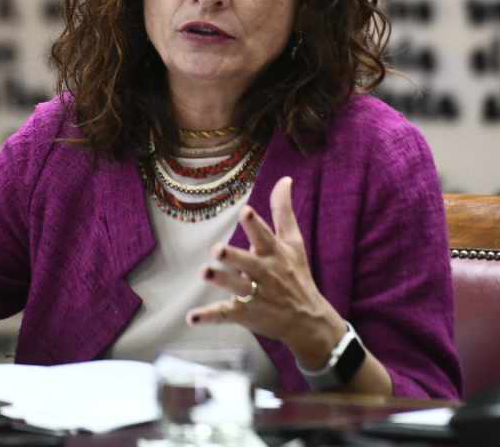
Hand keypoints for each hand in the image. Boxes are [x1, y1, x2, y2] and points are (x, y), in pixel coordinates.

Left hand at [186, 176, 345, 366]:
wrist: (307, 320)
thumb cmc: (296, 275)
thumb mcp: (293, 242)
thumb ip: (283, 211)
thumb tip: (284, 179)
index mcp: (274, 254)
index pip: (265, 237)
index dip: (255, 225)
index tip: (246, 212)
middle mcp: (264, 273)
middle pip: (248, 263)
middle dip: (233, 257)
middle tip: (218, 250)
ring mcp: (255, 294)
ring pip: (236, 287)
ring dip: (220, 280)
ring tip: (204, 273)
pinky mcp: (245, 314)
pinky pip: (225, 314)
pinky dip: (209, 317)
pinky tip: (192, 318)